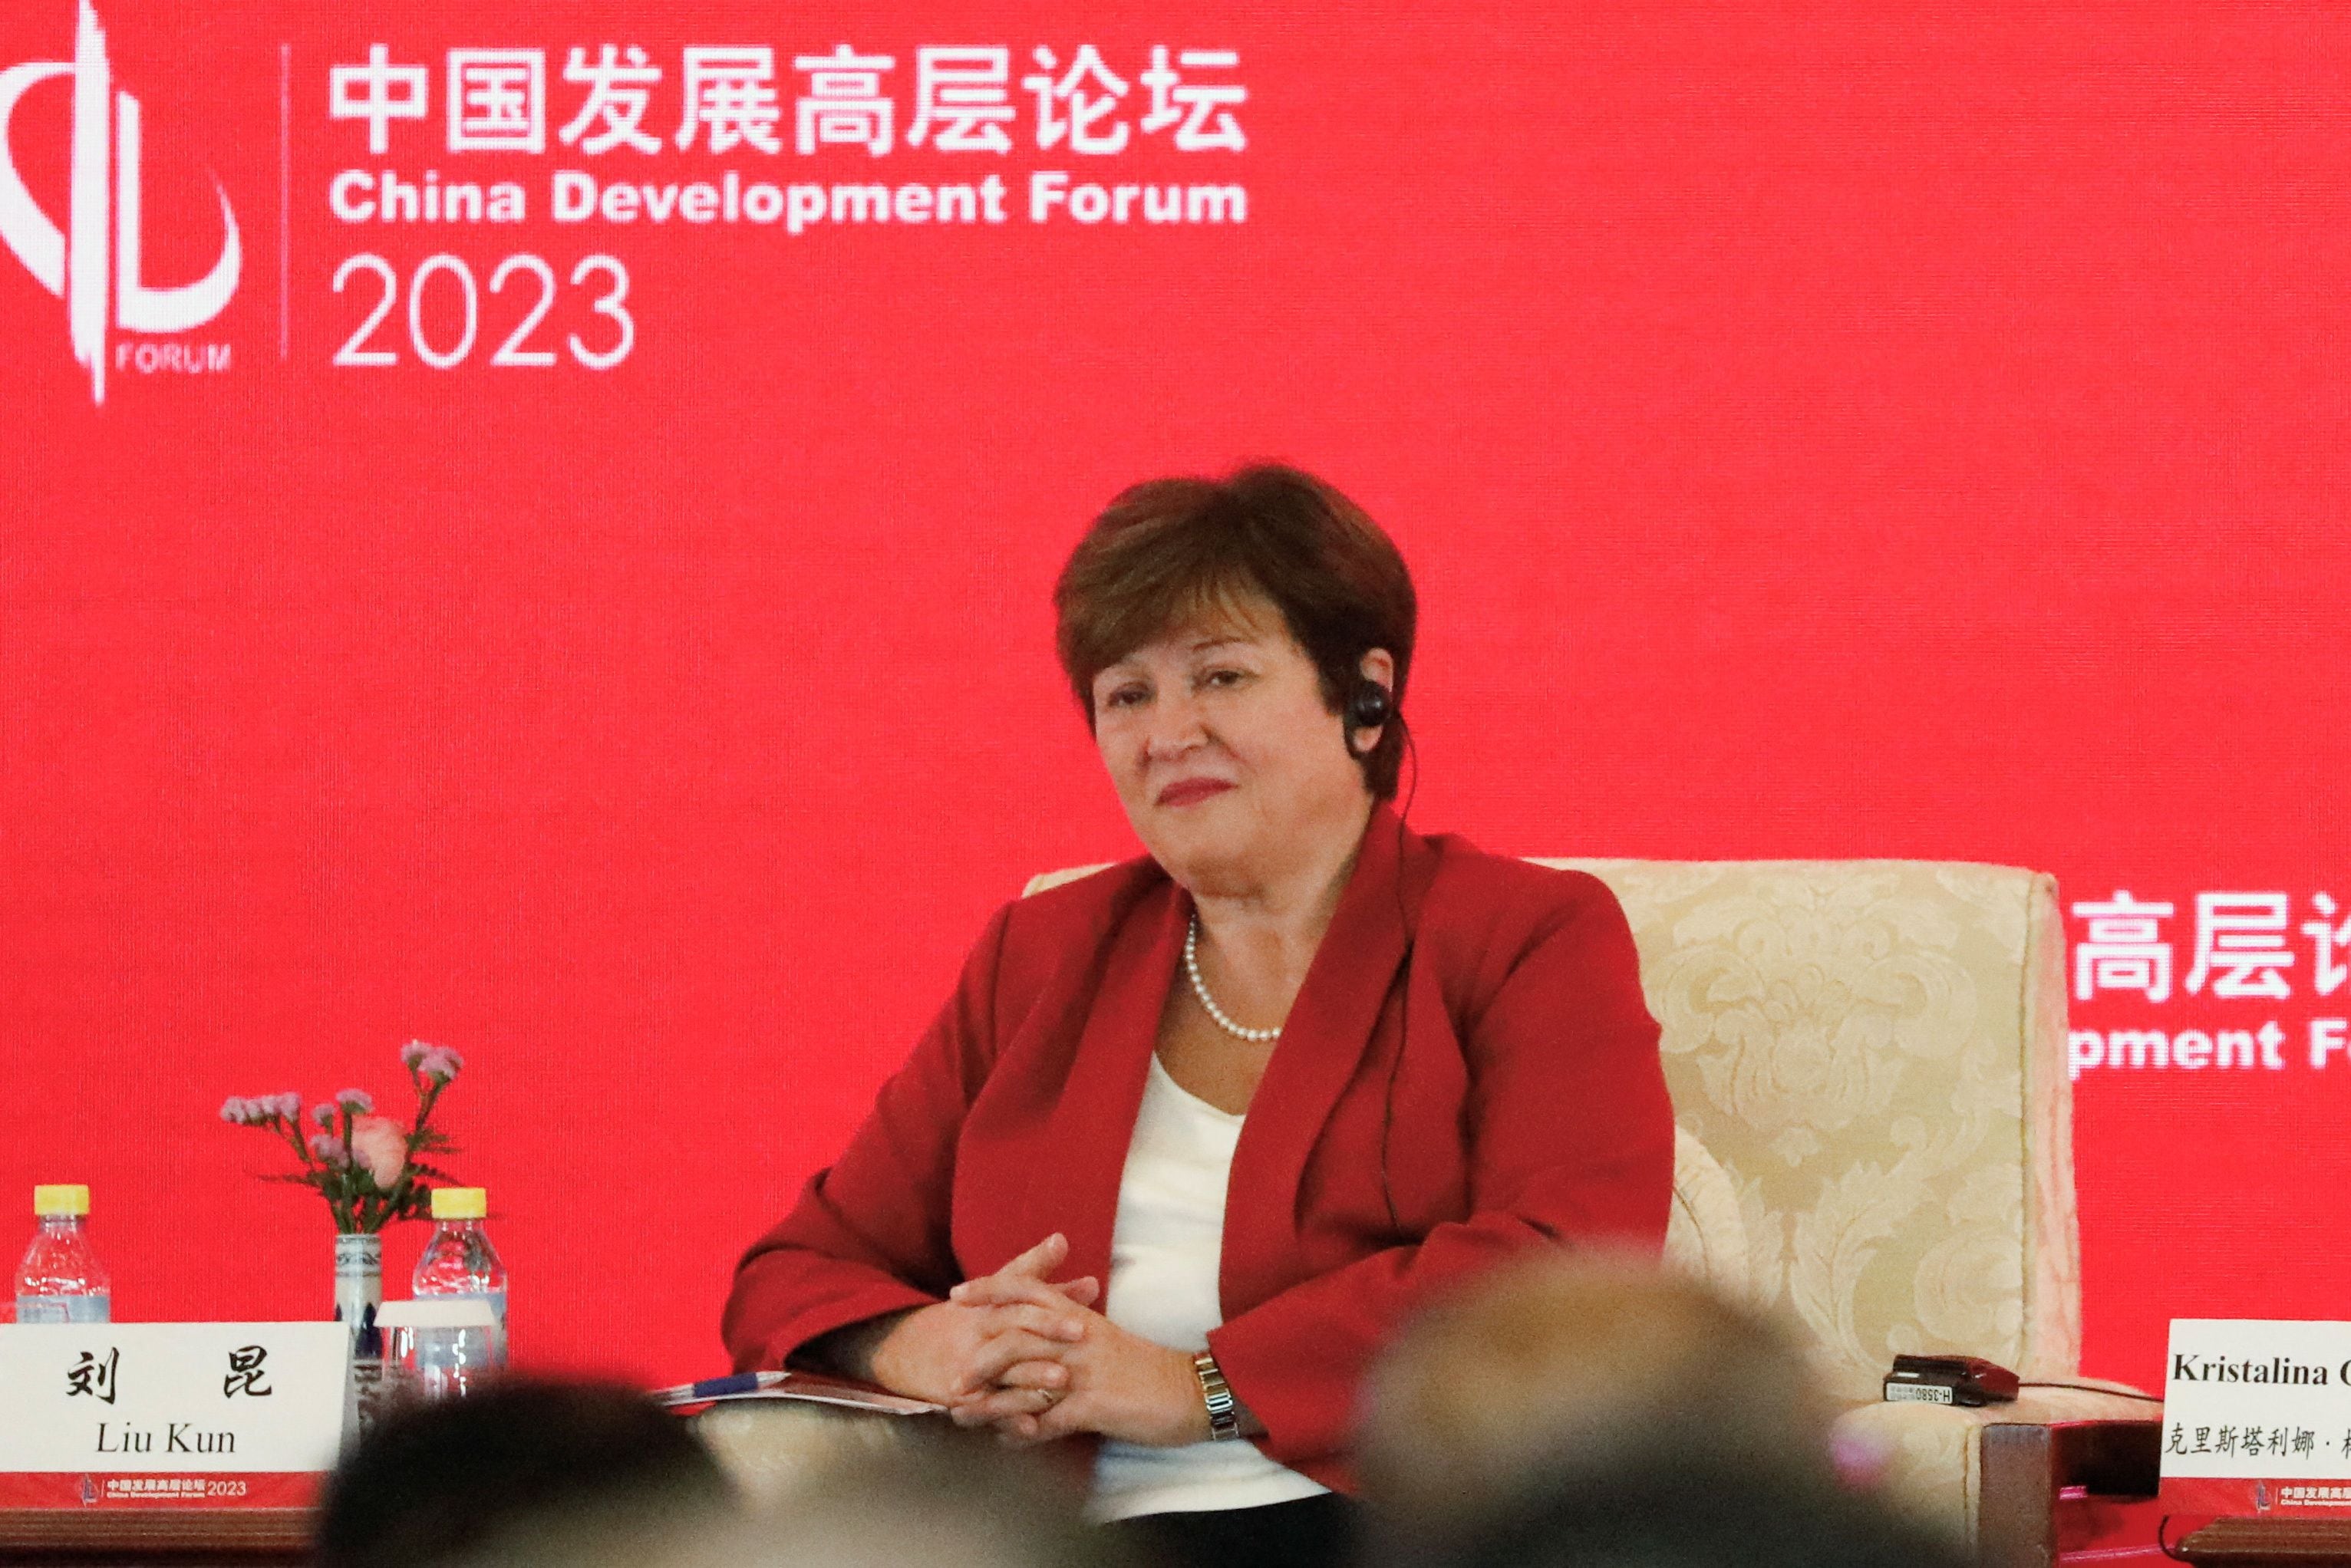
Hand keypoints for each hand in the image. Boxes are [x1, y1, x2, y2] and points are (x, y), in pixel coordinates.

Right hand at [864, 1233, 1099, 1405]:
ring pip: (1001, 1375)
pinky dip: (1009, 1420)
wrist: (911, 1352)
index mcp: (988, 1310)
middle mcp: (976, 1338)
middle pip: (1011, 1335)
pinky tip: (1034, 1427)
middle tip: (1082, 1339)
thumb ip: (1032, 1271)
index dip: (1051, 1304)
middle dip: (1046, 1337)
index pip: (1020, 1302)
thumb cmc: (968, 1320)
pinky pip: (987, 1412)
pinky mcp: (961, 1401)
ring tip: (1063, 1382)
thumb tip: (1062, 1239)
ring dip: (1031, 1378)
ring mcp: (968, 1370)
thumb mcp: (997, 1292)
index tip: (1088, 1302)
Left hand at [944, 1266, 1209, 1447]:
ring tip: (963, 1416)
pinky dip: (1023, 1435)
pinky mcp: (1095, 1406)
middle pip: (1016, 1337)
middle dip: (980, 1359)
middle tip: (954, 1379)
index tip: (958, 1295)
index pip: (1029, 1291)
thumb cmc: (1146, 1368)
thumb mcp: (1105, 1340)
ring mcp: (1086, 1373)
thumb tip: (1037, 1334)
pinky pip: (1048, 1422)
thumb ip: (1070, 1333)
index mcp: (1081, 1318)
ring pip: (1024, 1383)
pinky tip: (1005, 1443)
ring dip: (990, 1404)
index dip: (990, 1290)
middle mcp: (1079, 1340)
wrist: (1192, 1390)